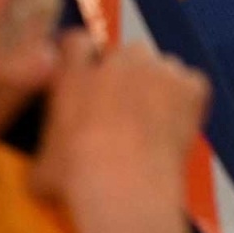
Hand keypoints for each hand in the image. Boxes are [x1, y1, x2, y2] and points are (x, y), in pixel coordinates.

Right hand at [32, 30, 210, 212]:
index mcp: (76, 73)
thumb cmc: (76, 181)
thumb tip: (47, 157)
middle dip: (126, 73)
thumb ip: (46, 145)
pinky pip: (193, 82)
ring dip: (158, 84)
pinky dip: (189, 99)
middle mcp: (118, 62)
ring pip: (162, 65)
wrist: (126, 191)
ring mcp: (158, 70)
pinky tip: (179, 125)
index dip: (83, 59)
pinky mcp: (191, 87)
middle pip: (126, 51)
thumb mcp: (41, 166)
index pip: (77, 41)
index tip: (87, 78)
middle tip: (125, 109)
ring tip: (155, 120)